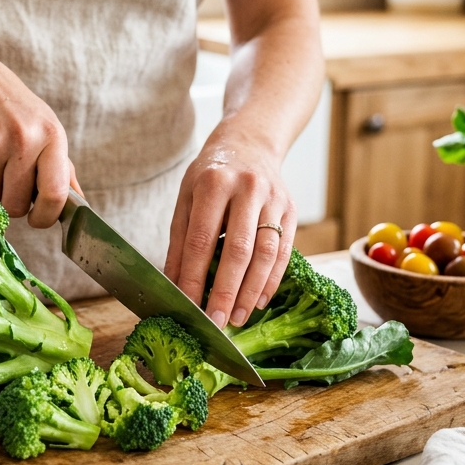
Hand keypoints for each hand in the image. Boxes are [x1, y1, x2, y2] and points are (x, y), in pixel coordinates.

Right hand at [0, 33, 74, 226]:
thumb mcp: (45, 127)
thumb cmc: (12, 108)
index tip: (37, 219)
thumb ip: (62, 168)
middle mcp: (24, 139)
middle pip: (16, 205)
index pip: (55, 194)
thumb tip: (79, 206)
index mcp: (51, 135)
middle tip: (8, 180)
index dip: (45, 217)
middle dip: (10, 202)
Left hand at [165, 116, 296, 328]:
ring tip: (236, 317)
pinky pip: (283, 251)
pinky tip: (257, 301)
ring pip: (265, 254)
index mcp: (212, 183)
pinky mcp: (291, 210)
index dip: (193, 276)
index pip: (201, 239)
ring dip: (250, 291)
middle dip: (225, 290)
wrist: (249, 142)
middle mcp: (246, 189)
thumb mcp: (186, 196)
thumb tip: (173, 283)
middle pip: (238, 250)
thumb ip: (179, 239)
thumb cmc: (210, 174)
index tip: (186, 305)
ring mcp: (273, 199)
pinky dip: (271, 280)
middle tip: (215, 321)